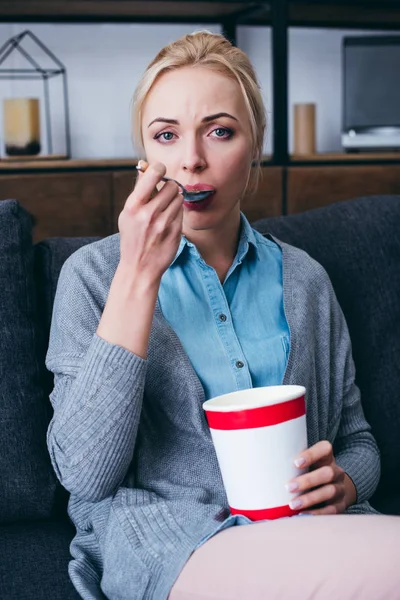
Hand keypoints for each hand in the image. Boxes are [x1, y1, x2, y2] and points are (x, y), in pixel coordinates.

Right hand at [118, 161, 182, 285]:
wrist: (139, 267)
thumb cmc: (132, 239)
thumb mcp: (127, 215)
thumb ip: (138, 192)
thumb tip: (145, 167)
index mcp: (133, 206)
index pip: (152, 175)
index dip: (159, 169)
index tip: (160, 170)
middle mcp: (149, 214)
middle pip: (171, 186)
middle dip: (169, 187)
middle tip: (164, 194)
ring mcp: (164, 223)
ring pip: (179, 198)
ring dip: (174, 200)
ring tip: (165, 209)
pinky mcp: (176, 232)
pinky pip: (181, 212)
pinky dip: (177, 213)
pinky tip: (168, 221)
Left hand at [286, 441, 356, 514]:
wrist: (336, 488)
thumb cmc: (310, 473)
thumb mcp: (305, 463)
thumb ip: (288, 461)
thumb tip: (254, 462)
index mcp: (326, 457)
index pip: (325, 449)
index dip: (311, 454)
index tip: (295, 462)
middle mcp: (336, 471)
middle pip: (327, 473)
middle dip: (307, 480)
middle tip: (288, 487)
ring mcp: (340, 489)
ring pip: (329, 491)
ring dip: (310, 498)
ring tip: (292, 505)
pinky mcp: (340, 505)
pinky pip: (331, 510)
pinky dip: (317, 513)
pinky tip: (303, 516)